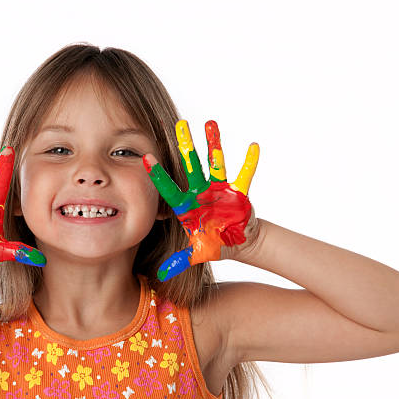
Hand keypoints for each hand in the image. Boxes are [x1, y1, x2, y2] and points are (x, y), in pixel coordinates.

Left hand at [143, 120, 259, 280]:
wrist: (236, 243)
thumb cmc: (213, 245)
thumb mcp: (196, 254)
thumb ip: (179, 261)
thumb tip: (160, 276)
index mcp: (187, 206)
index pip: (169, 188)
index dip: (158, 175)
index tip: (145, 157)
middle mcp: (200, 193)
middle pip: (190, 166)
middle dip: (185, 146)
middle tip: (177, 124)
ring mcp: (219, 190)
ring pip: (215, 163)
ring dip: (213, 144)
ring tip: (210, 123)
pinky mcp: (237, 192)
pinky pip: (244, 175)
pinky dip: (249, 163)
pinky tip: (253, 147)